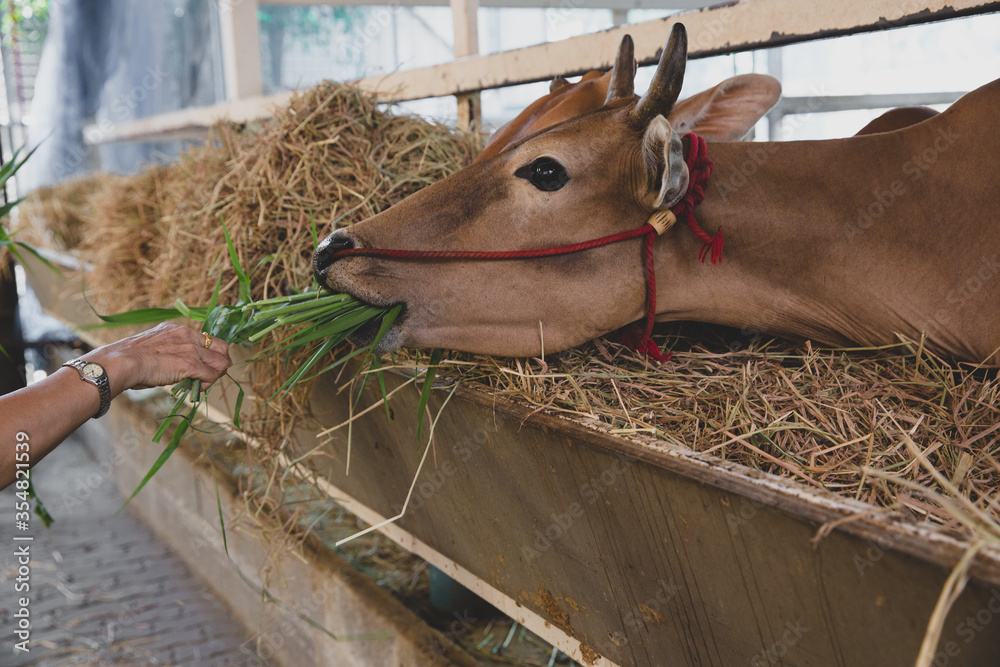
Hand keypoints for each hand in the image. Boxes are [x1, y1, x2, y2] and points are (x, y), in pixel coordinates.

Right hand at [81, 323, 232, 395]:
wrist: (122, 362)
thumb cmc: (130, 360)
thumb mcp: (154, 348)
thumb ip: (169, 352)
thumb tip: (174, 366)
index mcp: (178, 329)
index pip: (207, 339)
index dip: (210, 354)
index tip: (203, 366)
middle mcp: (188, 335)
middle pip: (221, 347)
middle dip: (220, 363)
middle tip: (211, 375)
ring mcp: (191, 349)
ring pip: (221, 362)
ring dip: (216, 375)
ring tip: (203, 384)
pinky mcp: (191, 364)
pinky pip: (212, 375)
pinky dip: (208, 384)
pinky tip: (198, 389)